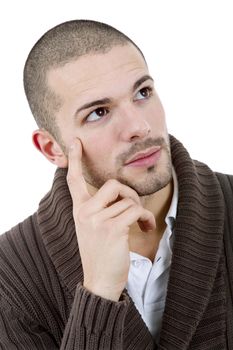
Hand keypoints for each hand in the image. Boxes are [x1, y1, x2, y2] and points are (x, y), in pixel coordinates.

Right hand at [67, 139, 155, 300]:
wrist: (100, 281)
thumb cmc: (101, 253)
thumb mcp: (92, 229)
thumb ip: (99, 209)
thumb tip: (121, 194)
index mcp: (79, 210)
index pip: (74, 180)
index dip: (75, 159)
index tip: (75, 142)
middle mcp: (85, 212)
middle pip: (114, 185)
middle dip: (130, 194)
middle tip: (135, 208)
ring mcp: (96, 220)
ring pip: (128, 199)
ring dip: (140, 210)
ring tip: (141, 223)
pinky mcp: (111, 228)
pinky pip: (135, 211)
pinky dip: (145, 218)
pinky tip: (145, 228)